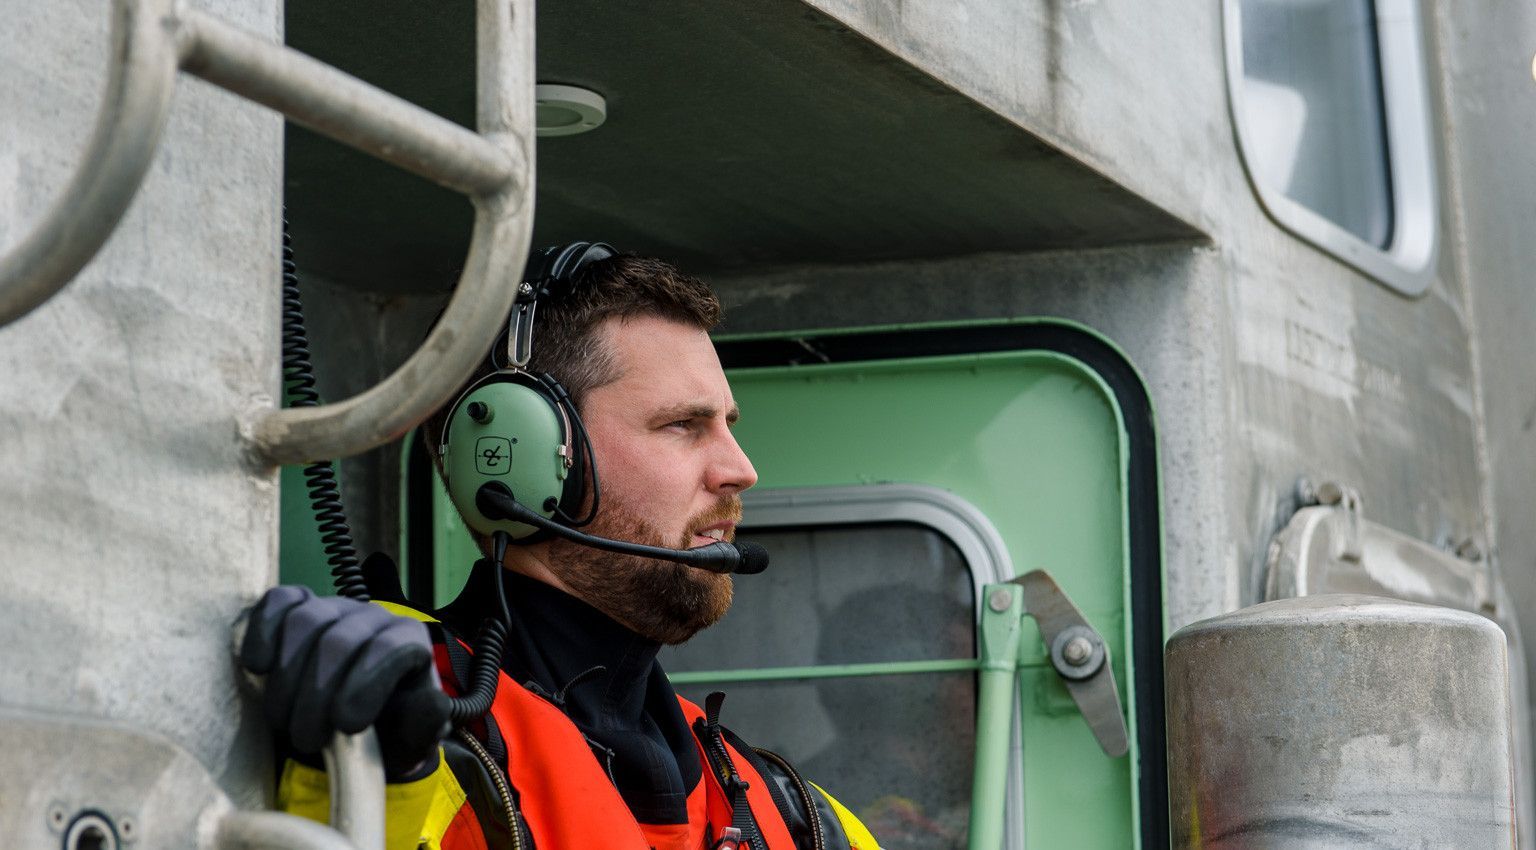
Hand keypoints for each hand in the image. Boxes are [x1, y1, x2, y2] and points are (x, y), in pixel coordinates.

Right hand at [239, 586, 451, 779]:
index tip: (346, 725)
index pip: (391, 647)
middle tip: (307, 739)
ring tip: (284, 721)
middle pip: (340, 640)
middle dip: (317, 696)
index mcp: (409, 641)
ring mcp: (333, 607)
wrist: (348, 733)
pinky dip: (263, 632)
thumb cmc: (383, 734)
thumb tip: (433, 703)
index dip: (366, 685)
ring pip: (306, 621)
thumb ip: (425, 723)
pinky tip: (259, 668)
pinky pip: (278, 602)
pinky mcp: (296, 606)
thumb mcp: (411, 739)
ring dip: (287, 678)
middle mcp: (373, 616)